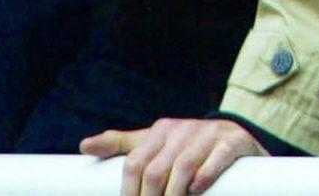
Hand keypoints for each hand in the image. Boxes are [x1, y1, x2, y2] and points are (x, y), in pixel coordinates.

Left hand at [81, 117, 264, 195]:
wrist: (235, 138)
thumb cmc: (187, 147)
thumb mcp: (154, 143)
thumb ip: (122, 145)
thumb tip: (83, 146)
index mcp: (160, 130)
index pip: (134, 162)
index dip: (128, 192)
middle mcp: (182, 129)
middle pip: (156, 170)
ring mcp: (208, 134)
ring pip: (183, 167)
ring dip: (174, 195)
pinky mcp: (232, 142)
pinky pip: (217, 157)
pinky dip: (205, 175)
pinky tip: (196, 190)